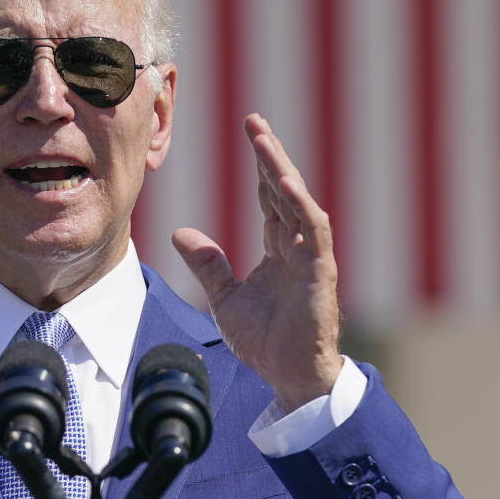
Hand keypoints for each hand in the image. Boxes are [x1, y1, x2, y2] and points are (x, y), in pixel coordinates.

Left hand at [172, 114, 341, 411]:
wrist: (287, 377)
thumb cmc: (265, 340)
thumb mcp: (224, 297)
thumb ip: (208, 264)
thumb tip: (180, 233)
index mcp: (277, 248)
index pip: (268, 197)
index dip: (259, 166)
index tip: (250, 132)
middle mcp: (296, 246)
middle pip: (283, 191)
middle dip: (269, 155)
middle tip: (254, 121)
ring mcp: (310, 257)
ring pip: (297, 202)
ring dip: (281, 170)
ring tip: (263, 140)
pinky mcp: (319, 272)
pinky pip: (312, 231)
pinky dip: (299, 205)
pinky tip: (283, 182)